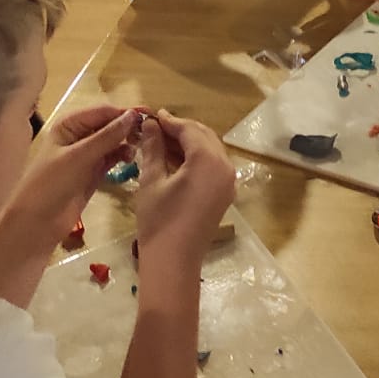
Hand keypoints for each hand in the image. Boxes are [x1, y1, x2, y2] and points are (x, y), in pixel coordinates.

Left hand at [9, 106, 138, 250]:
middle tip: (148, 135)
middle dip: (127, 128)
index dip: (124, 113)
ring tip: (139, 149)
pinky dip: (122, 156)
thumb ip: (107, 136)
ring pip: (113, 141)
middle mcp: (78, 136)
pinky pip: (112, 158)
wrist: (36, 224)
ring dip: (126, 142)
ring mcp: (86, 155)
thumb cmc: (51, 184)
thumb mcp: (79, 157)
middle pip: (109, 125)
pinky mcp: (93, 172)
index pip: (103, 111)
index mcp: (69, 125)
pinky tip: (131, 159)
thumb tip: (133, 115)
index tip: (149, 117)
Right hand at [135, 110, 236, 267]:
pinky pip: (212, 167)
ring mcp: (228, 182)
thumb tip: (150, 124)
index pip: (189, 130)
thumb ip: (153, 149)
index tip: (151, 115)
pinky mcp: (224, 194)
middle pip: (203, 137)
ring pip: (209, 151)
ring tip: (160, 142)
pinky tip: (174, 160)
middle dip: (180, 130)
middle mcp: (225, 167)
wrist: (173, 262)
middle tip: (155, 128)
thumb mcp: (151, 181)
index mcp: (209, 160)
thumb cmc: (158, 221)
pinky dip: (195, 159)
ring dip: (188, 144)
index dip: (169, 121)